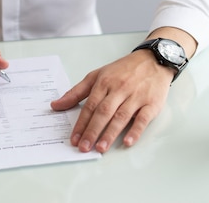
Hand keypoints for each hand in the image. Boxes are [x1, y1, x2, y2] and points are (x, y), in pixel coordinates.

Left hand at [50, 50, 173, 152]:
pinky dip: (135, 130)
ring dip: (110, 133)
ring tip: (100, 148)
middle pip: (104, 112)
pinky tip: (127, 141)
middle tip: (84, 147)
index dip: (81, 123)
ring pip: (121, 116)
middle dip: (92, 131)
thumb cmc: (123, 70)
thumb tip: (56, 105)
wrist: (153, 60)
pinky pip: (143, 118)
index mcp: (104, 82)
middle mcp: (119, 89)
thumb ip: (76, 92)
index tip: (74, 139)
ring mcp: (136, 96)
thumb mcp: (97, 75)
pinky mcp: (152, 103)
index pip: (90, 106)